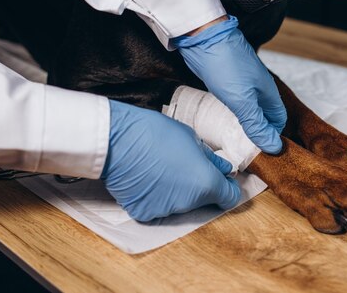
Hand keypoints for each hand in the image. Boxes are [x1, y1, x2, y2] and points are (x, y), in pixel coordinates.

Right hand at [102, 100, 240, 221]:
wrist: (117, 140)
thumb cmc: (155, 133)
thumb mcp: (191, 138)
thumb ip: (211, 159)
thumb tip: (224, 169)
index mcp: (205, 183)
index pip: (229, 198)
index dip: (229, 188)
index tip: (224, 180)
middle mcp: (188, 203)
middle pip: (203, 199)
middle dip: (199, 185)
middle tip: (184, 164)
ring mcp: (165, 210)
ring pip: (179, 203)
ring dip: (176, 190)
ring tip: (161, 168)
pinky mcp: (144, 213)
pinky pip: (157, 206)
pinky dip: (155, 196)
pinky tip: (147, 178)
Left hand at [172, 15, 286, 153]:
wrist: (203, 37)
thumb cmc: (225, 65)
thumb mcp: (242, 100)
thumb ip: (256, 124)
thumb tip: (274, 147)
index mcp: (268, 92)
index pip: (278, 119)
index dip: (273, 135)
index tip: (262, 152)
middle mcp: (258, 88)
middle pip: (265, 115)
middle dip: (259, 132)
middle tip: (246, 150)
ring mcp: (243, 83)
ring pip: (250, 108)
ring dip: (246, 123)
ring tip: (236, 140)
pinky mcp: (228, 80)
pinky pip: (236, 101)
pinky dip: (233, 113)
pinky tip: (225, 120)